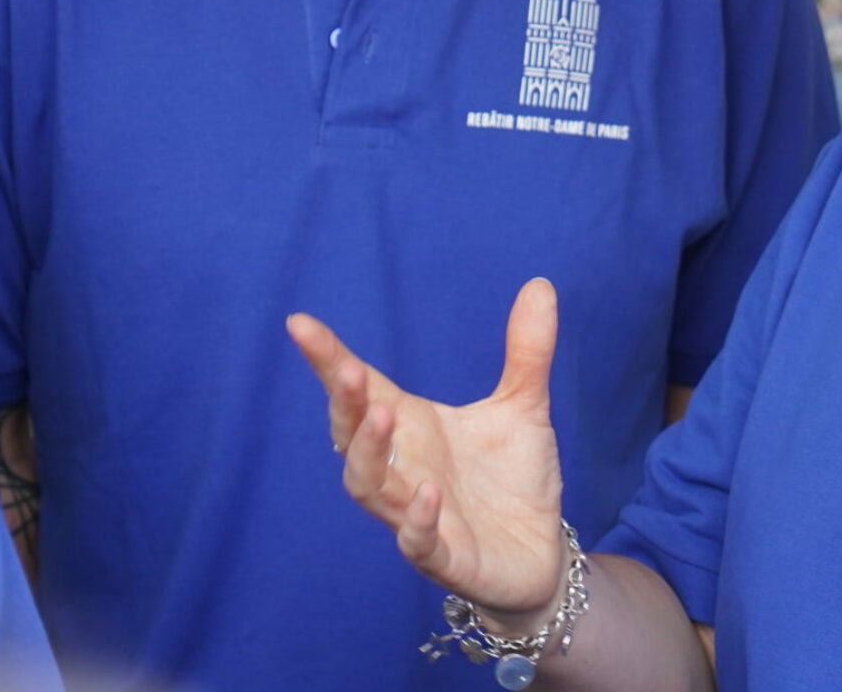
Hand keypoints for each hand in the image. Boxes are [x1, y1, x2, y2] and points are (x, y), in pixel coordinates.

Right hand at [288, 279, 568, 620]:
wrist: (539, 555)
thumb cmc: (514, 481)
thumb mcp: (524, 407)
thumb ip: (527, 352)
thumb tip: (541, 284)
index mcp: (412, 428)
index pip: (361, 390)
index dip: (328, 359)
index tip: (300, 323)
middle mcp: (403, 469)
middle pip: (351, 435)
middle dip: (344, 404)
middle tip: (348, 371)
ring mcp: (417, 516)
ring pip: (369, 487)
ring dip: (369, 453)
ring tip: (383, 416)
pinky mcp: (445, 557)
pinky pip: (416, 542)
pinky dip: (416, 520)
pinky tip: (428, 493)